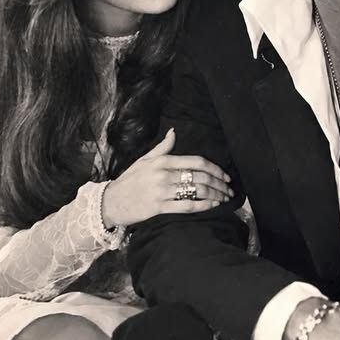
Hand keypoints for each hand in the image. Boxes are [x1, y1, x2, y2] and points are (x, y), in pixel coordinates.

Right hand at [102, 128, 233, 227]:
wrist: (110, 202)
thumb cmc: (129, 180)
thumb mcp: (144, 160)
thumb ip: (163, 148)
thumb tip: (174, 132)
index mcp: (162, 161)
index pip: (196, 162)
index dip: (215, 168)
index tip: (225, 176)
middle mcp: (163, 175)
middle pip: (200, 177)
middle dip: (219, 184)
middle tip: (229, 189)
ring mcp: (161, 192)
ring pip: (196, 191)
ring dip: (215, 195)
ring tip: (224, 198)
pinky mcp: (159, 208)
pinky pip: (186, 206)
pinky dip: (203, 206)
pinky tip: (212, 205)